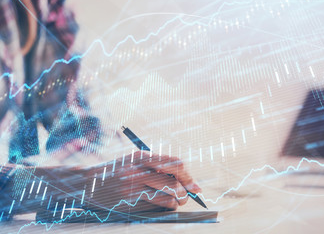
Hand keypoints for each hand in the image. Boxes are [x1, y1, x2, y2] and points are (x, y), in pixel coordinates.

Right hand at [85, 151, 201, 212]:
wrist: (87, 183)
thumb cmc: (115, 173)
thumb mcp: (134, 163)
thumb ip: (155, 168)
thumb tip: (183, 180)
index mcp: (143, 156)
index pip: (175, 163)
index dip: (189, 175)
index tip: (195, 186)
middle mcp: (140, 168)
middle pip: (176, 178)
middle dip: (187, 189)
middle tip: (187, 196)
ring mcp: (134, 183)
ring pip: (170, 192)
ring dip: (178, 200)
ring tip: (176, 202)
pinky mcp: (130, 197)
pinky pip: (159, 203)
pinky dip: (168, 206)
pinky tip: (165, 205)